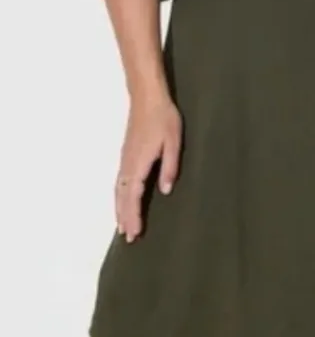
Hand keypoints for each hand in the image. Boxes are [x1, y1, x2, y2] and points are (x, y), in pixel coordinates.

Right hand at [115, 92, 182, 242]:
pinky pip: (119, 182)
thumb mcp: (173, 141)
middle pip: (123, 196)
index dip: (134, 215)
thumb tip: (166, 191)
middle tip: (128, 239)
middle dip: (125, 217)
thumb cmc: (164, 118)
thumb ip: (170, 166)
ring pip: (118, 190)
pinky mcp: (126, 154)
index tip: (135, 233)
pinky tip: (123, 201)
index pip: (134, 195)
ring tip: (122, 227)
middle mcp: (128, 164)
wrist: (147, 98)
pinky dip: (119, 196)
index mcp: (139, 163)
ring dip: (119, 209)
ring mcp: (125, 159)